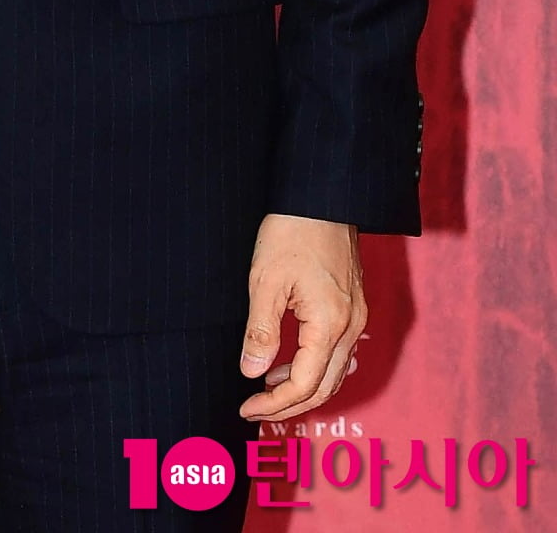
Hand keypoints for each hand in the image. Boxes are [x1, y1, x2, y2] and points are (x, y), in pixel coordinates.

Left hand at [237, 213, 365, 421]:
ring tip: (266, 385)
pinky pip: (339, 352)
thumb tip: (251, 373)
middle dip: (289, 404)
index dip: (274, 403)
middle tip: (254, 406)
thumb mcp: (265, 281)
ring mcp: (357, 316)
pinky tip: (290, 361)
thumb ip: (261, 331)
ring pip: (334, 372)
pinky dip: (315, 366)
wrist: (322, 195)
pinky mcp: (355, 305)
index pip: (305, 384)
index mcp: (330, 324)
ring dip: (303, 386)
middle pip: (325, 387)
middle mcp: (351, 327)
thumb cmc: (292, 231)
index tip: (245, 407)